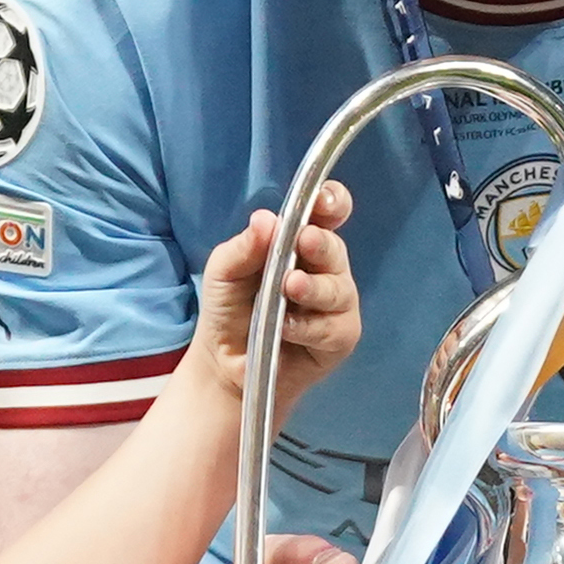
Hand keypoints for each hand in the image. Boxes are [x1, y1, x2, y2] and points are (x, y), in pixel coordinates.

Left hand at [188, 182, 359, 416]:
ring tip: (290, 288)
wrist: (224, 362)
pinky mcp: (339, 339)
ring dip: (316, 287)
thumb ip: (244, 247)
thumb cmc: (229, 308)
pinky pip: (334, 328)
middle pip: (336, 249)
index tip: (322, 201)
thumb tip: (266, 219)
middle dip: (322, 244)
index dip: (332, 203)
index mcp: (301, 242)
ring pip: (339, 289)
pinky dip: (310, 326)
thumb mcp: (224, 271)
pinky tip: (286, 328)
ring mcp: (336, 305)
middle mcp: (325, 269)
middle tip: (303, 242)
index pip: (328, 214)